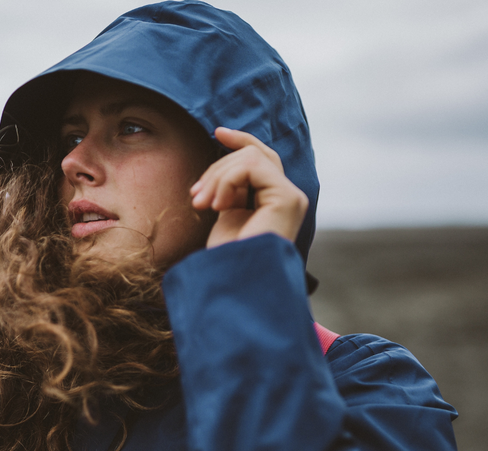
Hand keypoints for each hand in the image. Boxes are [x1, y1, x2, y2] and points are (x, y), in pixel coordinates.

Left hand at [190, 128, 307, 248]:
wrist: (232, 281)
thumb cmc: (226, 257)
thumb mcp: (226, 213)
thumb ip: (231, 188)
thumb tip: (221, 158)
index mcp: (275, 200)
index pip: (264, 157)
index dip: (242, 140)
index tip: (217, 131)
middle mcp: (289, 197)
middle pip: (254, 155)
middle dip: (217, 169)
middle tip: (196, 198)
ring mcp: (291, 197)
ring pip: (251, 157)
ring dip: (218, 176)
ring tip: (203, 204)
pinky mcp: (287, 198)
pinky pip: (252, 167)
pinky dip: (227, 180)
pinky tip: (217, 205)